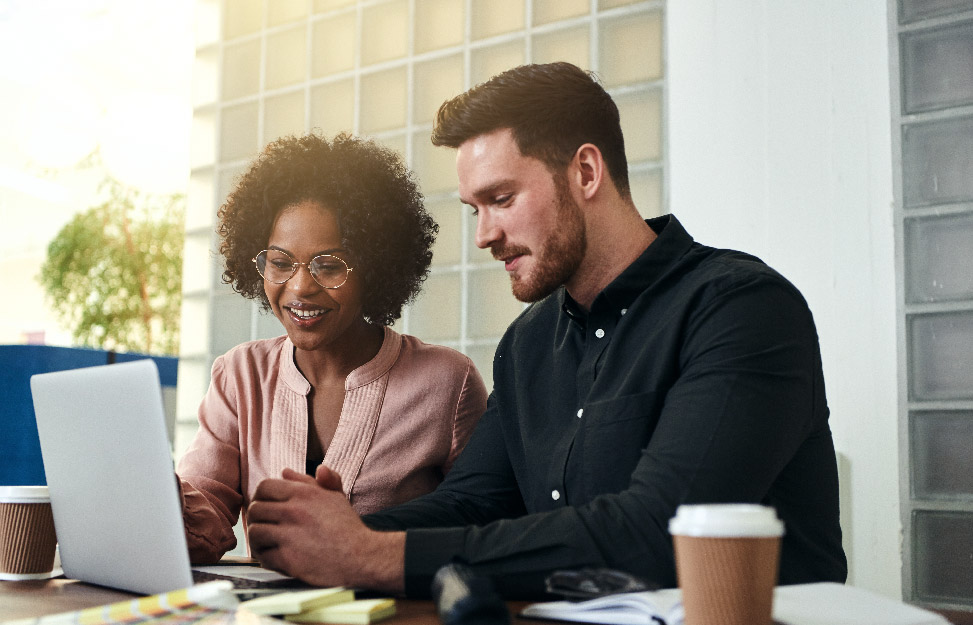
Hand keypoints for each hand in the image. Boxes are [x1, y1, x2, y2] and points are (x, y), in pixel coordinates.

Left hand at [247, 467, 404, 592]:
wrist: (362, 556)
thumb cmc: (348, 527)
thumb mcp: (335, 497)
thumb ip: (311, 481)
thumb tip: (287, 471)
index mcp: (304, 493)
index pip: (264, 486)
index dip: (260, 497)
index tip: (266, 507)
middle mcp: (294, 510)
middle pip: (255, 509)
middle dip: (258, 519)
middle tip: (266, 527)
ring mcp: (289, 534)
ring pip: (254, 532)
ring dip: (258, 540)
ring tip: (268, 544)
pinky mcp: (288, 558)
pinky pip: (262, 556)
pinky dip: (266, 559)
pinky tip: (276, 558)